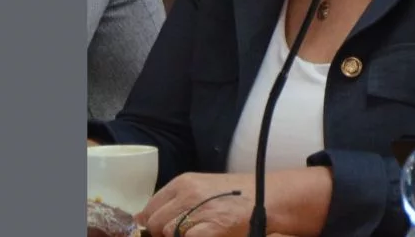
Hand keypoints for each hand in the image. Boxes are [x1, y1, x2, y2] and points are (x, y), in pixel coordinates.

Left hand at [135, 168, 330, 236]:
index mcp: (183, 182)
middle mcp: (187, 194)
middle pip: (155, 223)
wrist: (265, 198)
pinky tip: (204, 235)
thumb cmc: (235, 194)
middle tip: (182, 233)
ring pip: (168, 233)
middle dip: (162, 232)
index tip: (157, 230)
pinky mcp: (209, 229)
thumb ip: (178, 200)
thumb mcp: (202, 187)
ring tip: (197, 232)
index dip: (151, 222)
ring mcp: (197, 212)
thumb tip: (148, 220)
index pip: (149, 208)